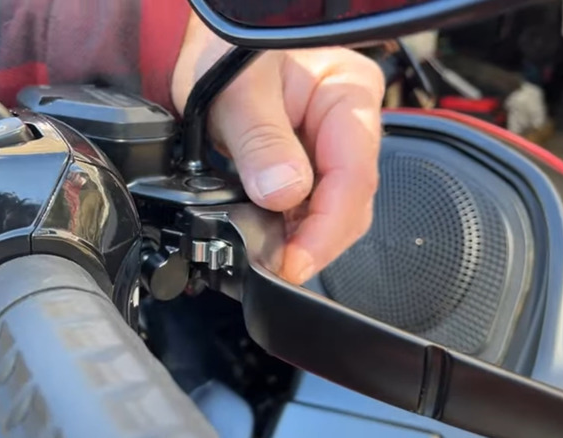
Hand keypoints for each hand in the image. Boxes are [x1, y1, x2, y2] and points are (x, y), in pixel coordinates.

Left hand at [173, 14, 383, 284]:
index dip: (326, 227)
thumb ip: (260, 140)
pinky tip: (270, 240)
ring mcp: (332, 149)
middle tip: (276, 266)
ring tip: (268, 255)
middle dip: (316, 241)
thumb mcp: (236, 92)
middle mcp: (349, 125)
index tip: (295, 261)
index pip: (354, 174)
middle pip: (351, 201)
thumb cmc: (226, 53)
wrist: (209, 55)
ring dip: (303, 240)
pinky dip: (290, 231)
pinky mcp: (311, 168)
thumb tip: (283, 193)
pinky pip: (310, 209)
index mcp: (349, 93)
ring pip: (334, 211)